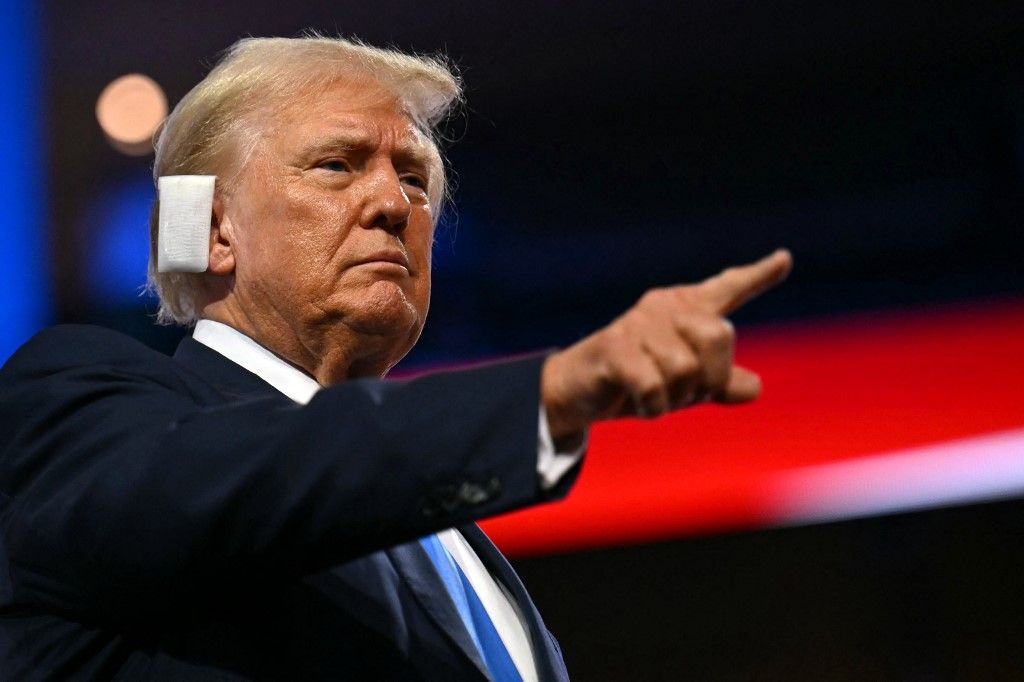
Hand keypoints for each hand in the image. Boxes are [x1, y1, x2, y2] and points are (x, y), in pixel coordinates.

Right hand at [541, 249, 792, 440]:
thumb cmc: (632, 381)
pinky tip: (640, 404)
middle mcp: (663, 307)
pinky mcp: (614, 347)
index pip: (727, 289)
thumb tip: (755, 388)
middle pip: (719, 336)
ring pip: (686, 368)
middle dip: (710, 378)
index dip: (757, 276)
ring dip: (674, 398)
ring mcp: (637, 324)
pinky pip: (654, 385)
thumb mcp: (682, 385)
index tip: (785, 260)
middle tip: (685, 394)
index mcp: (683, 310)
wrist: (575, 391)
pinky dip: (653, 407)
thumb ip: (719, 384)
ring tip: (654, 397)